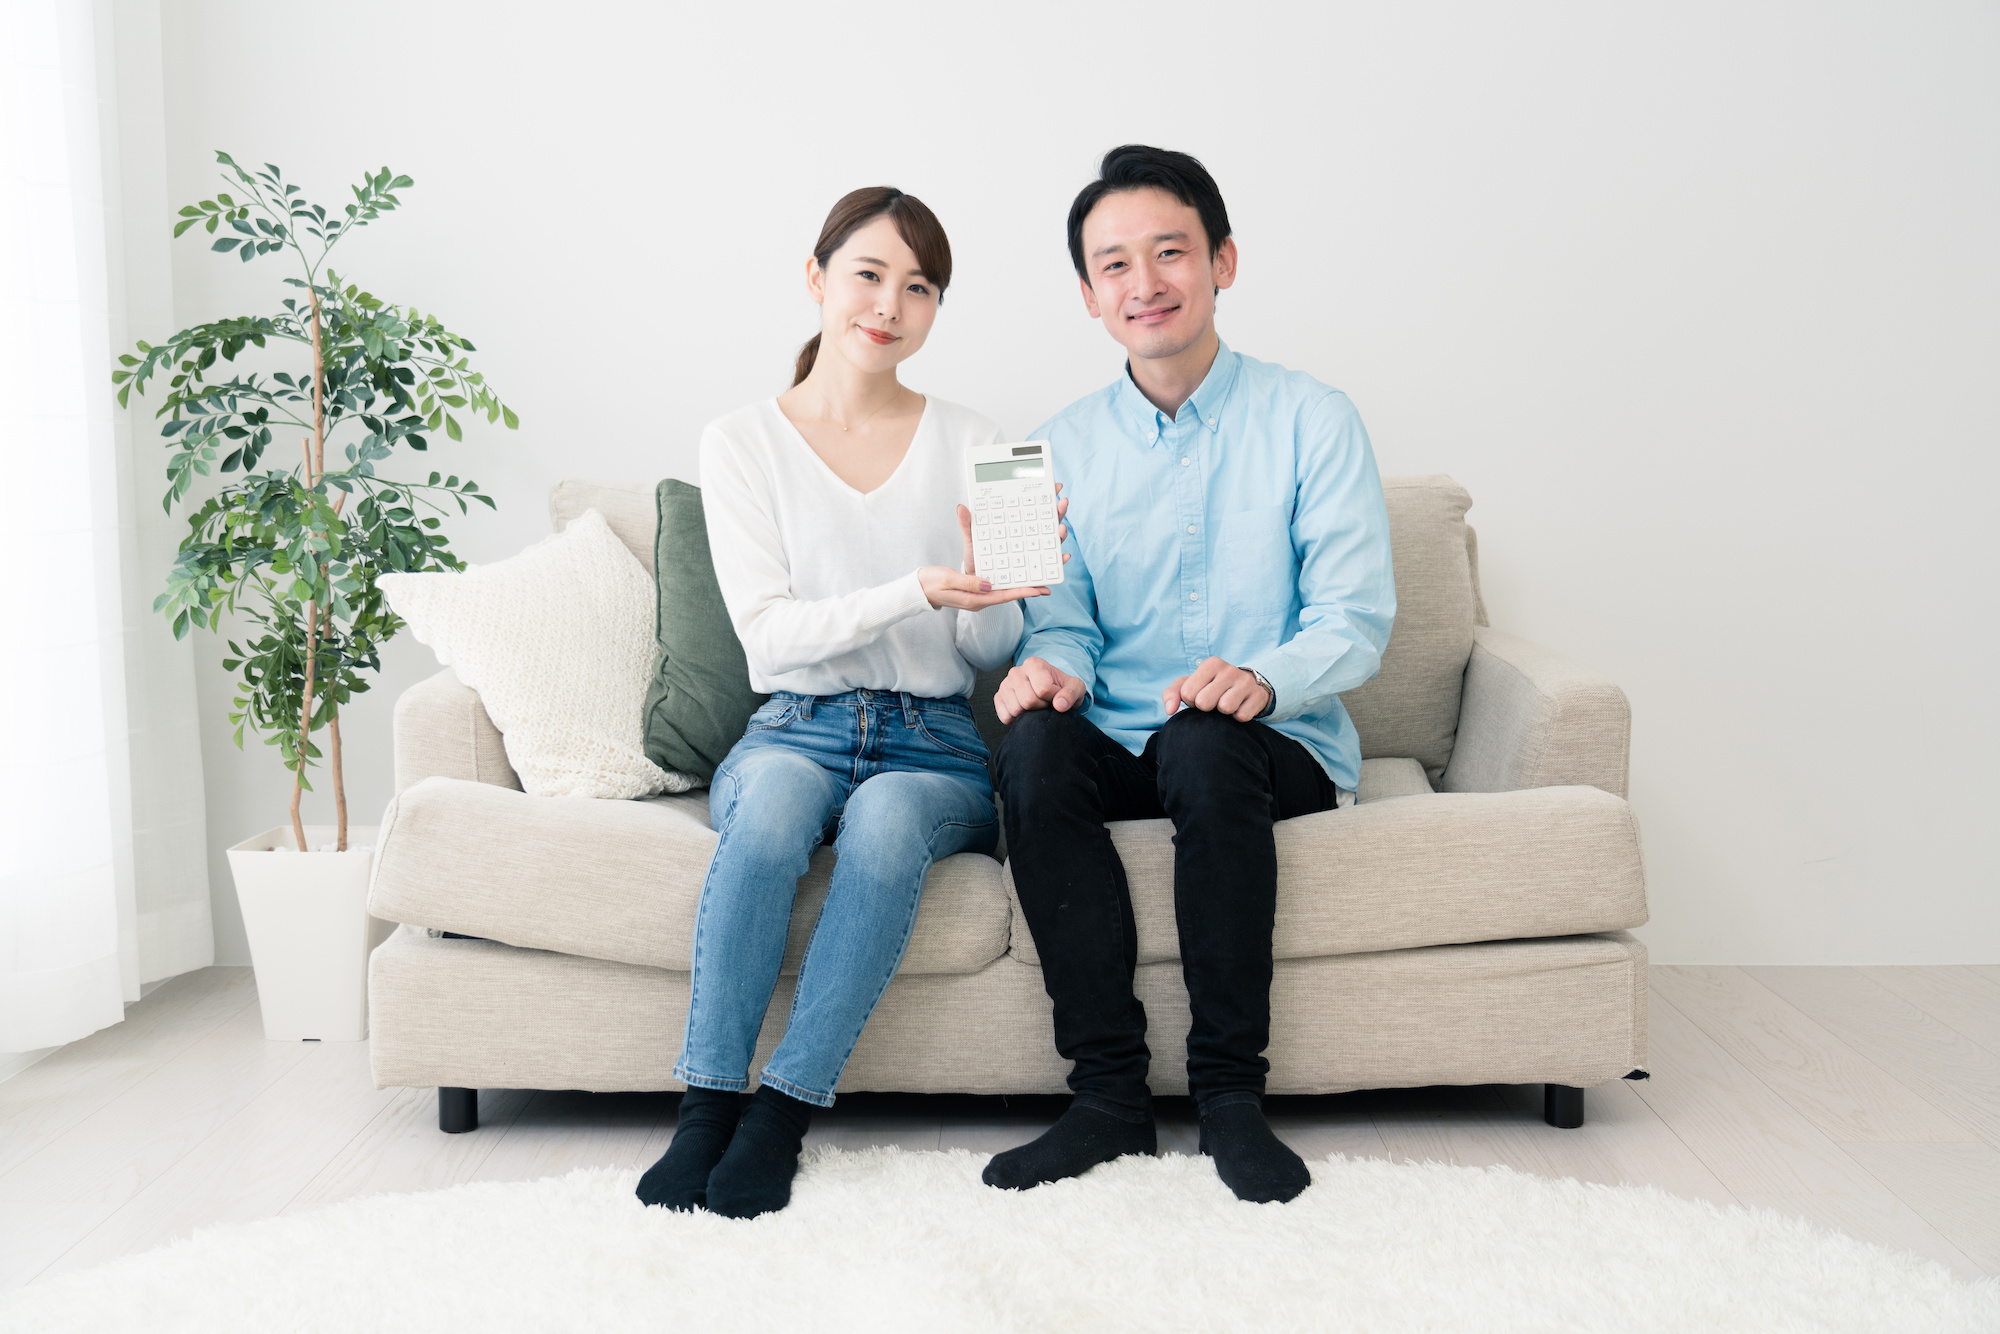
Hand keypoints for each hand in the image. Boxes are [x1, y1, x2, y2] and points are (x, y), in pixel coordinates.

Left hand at [953, 483, 1072, 598]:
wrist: (977, 584)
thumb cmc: (979, 559)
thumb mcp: (972, 540)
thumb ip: (968, 524)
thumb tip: (961, 507)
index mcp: (1018, 527)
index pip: (1035, 508)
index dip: (1046, 497)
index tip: (1054, 486)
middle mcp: (1030, 539)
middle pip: (1049, 522)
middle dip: (1058, 512)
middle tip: (1061, 503)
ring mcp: (1034, 554)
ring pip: (1053, 542)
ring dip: (1060, 534)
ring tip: (1061, 529)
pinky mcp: (1035, 572)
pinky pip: (1051, 567)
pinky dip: (1059, 561)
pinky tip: (1063, 556)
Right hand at [994, 655, 1085, 723]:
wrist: (1051, 691)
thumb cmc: (1062, 688)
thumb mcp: (1075, 687)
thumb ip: (1071, 694)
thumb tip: (1059, 705)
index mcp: (1034, 664)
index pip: (1043, 689)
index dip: (1053, 698)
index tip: (1055, 695)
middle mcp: (1016, 671)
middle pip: (1028, 701)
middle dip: (1041, 707)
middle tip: (1046, 702)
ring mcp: (1005, 685)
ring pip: (1016, 710)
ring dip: (1030, 714)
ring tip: (1036, 705)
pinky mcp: (998, 698)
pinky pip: (1005, 716)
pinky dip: (1017, 719)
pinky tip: (1026, 711)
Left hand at [1164, 657, 1269, 721]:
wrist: (1246, 687)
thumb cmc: (1211, 687)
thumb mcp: (1190, 685)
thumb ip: (1172, 694)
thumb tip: (1170, 710)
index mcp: (1210, 664)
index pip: (1188, 693)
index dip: (1191, 701)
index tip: (1200, 695)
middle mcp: (1229, 669)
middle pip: (1204, 702)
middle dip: (1205, 708)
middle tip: (1213, 702)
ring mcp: (1246, 682)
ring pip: (1225, 708)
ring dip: (1222, 713)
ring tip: (1225, 704)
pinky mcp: (1258, 696)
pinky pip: (1242, 716)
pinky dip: (1237, 717)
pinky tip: (1239, 708)